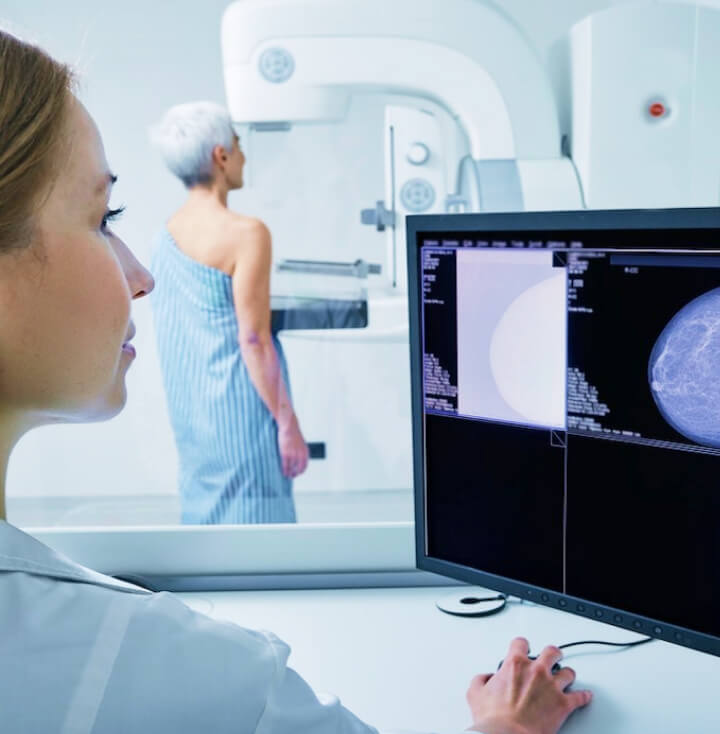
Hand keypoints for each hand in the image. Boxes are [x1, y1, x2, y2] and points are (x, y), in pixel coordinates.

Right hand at [278, 415, 308, 478]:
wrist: (289, 427)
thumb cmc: (294, 434)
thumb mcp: (301, 444)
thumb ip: (301, 451)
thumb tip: (298, 459)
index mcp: (305, 452)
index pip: (305, 465)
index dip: (301, 471)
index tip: (298, 473)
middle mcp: (300, 455)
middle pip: (299, 469)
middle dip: (295, 474)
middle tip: (292, 476)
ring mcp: (293, 455)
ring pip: (291, 469)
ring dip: (289, 473)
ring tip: (287, 475)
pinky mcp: (285, 454)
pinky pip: (285, 465)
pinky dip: (285, 470)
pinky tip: (284, 472)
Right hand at [466, 638, 591, 733]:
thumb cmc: (494, 718)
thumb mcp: (475, 693)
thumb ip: (481, 680)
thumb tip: (486, 678)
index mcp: (515, 664)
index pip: (521, 643)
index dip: (521, 645)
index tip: (522, 648)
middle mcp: (536, 671)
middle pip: (551, 652)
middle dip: (552, 654)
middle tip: (552, 656)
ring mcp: (552, 687)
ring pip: (568, 672)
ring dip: (567, 674)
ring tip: (567, 676)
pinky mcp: (563, 704)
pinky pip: (580, 697)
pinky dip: (583, 696)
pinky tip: (585, 695)